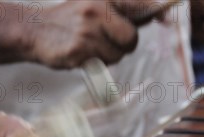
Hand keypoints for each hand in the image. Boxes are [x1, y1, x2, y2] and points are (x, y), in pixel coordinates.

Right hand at [22, 0, 170, 67]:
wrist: (34, 30)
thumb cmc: (68, 20)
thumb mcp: (93, 6)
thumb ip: (122, 12)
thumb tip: (157, 14)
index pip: (141, 5)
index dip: (159, 11)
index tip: (169, 16)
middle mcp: (97, 11)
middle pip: (131, 38)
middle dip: (124, 45)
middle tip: (109, 42)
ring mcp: (88, 31)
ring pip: (116, 55)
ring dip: (108, 56)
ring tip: (90, 47)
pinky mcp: (79, 50)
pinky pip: (100, 63)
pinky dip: (94, 63)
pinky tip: (81, 54)